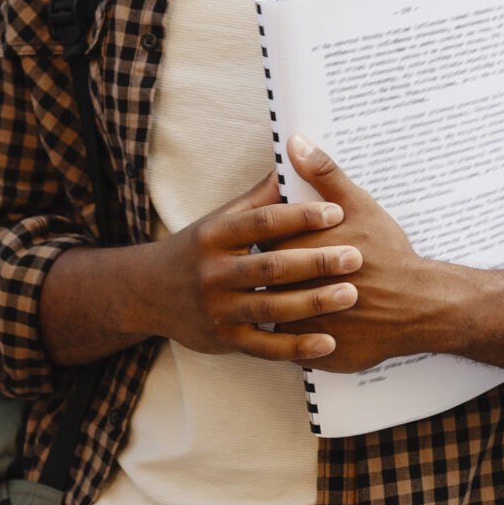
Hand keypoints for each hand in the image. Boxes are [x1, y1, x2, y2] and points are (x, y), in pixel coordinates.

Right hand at [152, 174, 360, 363]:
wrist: (148, 292)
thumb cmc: (199, 249)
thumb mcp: (221, 219)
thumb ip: (260, 197)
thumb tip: (296, 157)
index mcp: (215, 235)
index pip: (263, 222)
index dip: (301, 216)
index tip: (337, 212)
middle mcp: (213, 272)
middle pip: (271, 266)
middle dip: (316, 261)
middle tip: (355, 256)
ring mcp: (218, 309)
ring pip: (271, 307)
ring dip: (313, 302)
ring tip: (351, 294)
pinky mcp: (224, 340)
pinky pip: (266, 347)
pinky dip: (298, 347)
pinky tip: (329, 342)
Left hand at [263, 136, 465, 373]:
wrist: (419, 305)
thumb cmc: (388, 253)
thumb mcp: (358, 206)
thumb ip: (323, 173)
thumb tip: (295, 143)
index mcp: (294, 251)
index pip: (263, 243)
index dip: (274, 241)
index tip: (287, 241)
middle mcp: (288, 290)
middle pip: (263, 281)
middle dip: (272, 275)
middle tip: (295, 270)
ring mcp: (297, 328)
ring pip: (272, 317)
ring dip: (279, 308)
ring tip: (300, 297)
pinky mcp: (311, 355)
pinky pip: (291, 348)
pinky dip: (298, 337)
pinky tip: (311, 325)